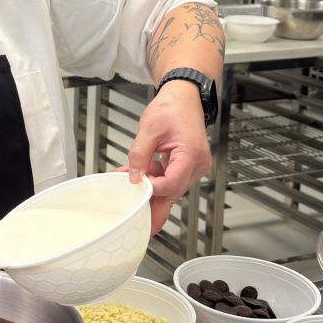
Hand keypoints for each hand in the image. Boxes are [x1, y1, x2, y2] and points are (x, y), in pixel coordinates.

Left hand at [124, 80, 212, 234]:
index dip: (151, 189)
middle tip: (140, 227)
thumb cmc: (172, 107)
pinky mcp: (186, 166)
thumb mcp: (150, 128)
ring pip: (169, 187)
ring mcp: (193, 167)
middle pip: (172, 192)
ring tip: (126, 188)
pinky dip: (153, 180)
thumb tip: (132, 176)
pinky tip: (135, 178)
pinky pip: (169, 178)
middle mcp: (196, 164)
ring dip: (149, 190)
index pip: (171, 183)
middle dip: (153, 205)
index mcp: (191, 154)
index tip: (134, 186)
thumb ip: (140, 153)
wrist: (184, 96)